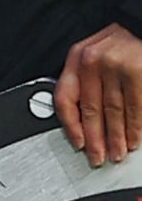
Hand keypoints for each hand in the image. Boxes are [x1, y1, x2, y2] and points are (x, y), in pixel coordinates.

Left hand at [55, 22, 141, 165]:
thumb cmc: (122, 42)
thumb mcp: (95, 54)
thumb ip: (86, 80)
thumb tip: (80, 118)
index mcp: (78, 58)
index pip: (65, 97)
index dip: (70, 125)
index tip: (77, 142)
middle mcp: (93, 61)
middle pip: (91, 110)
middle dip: (95, 139)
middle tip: (97, 157)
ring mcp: (116, 66)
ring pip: (113, 112)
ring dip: (116, 138)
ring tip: (117, 153)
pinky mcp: (138, 72)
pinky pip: (135, 108)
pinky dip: (135, 128)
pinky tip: (133, 140)